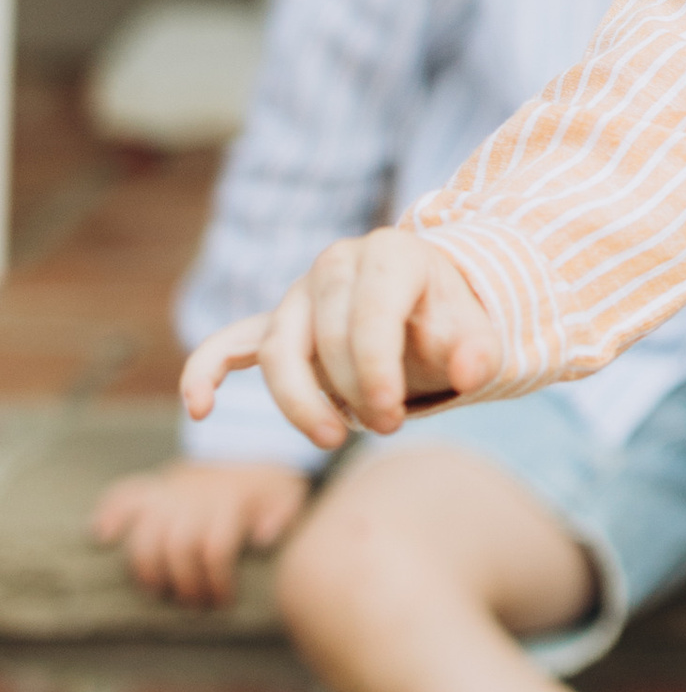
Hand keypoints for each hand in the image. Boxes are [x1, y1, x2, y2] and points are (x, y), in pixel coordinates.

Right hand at [89, 459, 310, 608]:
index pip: (215, 547)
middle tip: (197, 604)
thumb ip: (283, 514)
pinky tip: (101, 535)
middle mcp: (195, 493)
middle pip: (177, 546)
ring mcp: (170, 488)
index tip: (223, 602)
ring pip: (145, 533)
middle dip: (186, 583)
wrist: (254, 454)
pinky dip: (108, 512)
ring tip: (161, 592)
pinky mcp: (153, 488)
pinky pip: (124, 494)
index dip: (217, 581)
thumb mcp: (290, 496)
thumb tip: (263, 538)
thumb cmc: (270, 489)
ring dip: (149, 570)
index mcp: (230, 497)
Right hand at [181, 229, 500, 450]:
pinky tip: (201, 409)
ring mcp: (301, 294)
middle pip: (324, 339)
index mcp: (391, 254)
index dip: (376, 371)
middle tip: (387, 426)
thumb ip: (479, 353)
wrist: (428, 307)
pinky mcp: (276, 324)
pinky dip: (207, 372)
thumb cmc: (449, 321)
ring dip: (300, 403)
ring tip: (334, 438)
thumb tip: (469, 373)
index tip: (393, 416)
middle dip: (352, 393)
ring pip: (279, 352)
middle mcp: (338, 263)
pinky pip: (229, 344)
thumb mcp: (477, 333)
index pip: (370, 314)